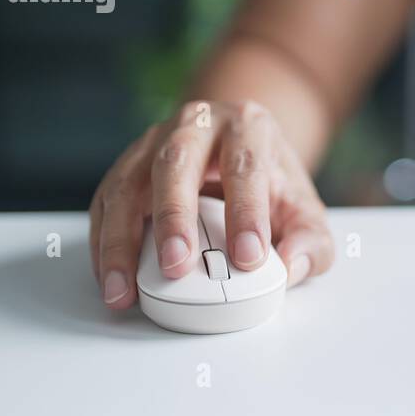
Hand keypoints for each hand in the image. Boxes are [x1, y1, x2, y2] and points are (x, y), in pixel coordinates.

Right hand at [89, 100, 333, 308]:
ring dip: (121, 241)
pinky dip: (103, 245)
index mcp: (247, 127)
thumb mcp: (304, 209)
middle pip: (175, 165)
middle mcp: (195, 127)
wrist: (237, 148)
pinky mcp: (124, 169)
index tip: (249, 258)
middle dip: (173, 219)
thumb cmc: (269, 183)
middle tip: (178, 267)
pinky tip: (111, 279)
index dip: (246, 212)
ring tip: (125, 288)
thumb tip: (292, 268)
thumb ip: (311, 242)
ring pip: (128, 185)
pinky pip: (104, 204)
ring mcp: (152, 144)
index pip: (247, 165)